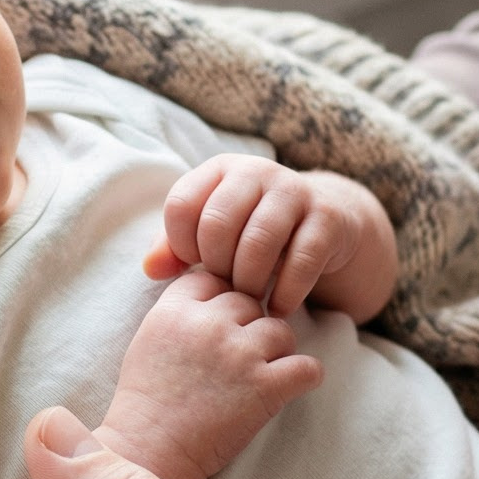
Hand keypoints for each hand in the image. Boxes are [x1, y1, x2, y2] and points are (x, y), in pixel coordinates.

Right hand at [102, 268, 323, 478]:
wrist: (148, 454)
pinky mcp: (265, 387)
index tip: (219, 325)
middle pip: (249, 300)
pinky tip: (292, 386)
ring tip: (263, 373)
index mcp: (174, 310)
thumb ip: (180, 312)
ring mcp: (239, 354)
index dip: (220, 298)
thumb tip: (215, 295)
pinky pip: (307, 367)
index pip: (213, 277)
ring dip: (277, 350)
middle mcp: (208, 324)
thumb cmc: (146, 404)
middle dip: (248, 325)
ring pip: (280, 330)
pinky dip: (305, 377)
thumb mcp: (149, 340)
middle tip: (241, 356)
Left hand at [145, 156, 396, 321]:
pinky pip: (301, 261)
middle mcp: (256, 171)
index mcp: (219, 170)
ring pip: (258, 243)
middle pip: (217, 224)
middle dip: (216, 267)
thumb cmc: (252, 231)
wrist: (326, 221)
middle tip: (225, 288)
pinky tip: (278, 308)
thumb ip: (174, 248)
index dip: (181, 246)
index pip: (181, 206)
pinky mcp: (327, 218)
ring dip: (249, 283)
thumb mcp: (211, 233)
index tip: (196, 266)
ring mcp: (295, 191)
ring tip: (249, 302)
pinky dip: (286, 294)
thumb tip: (151, 269)